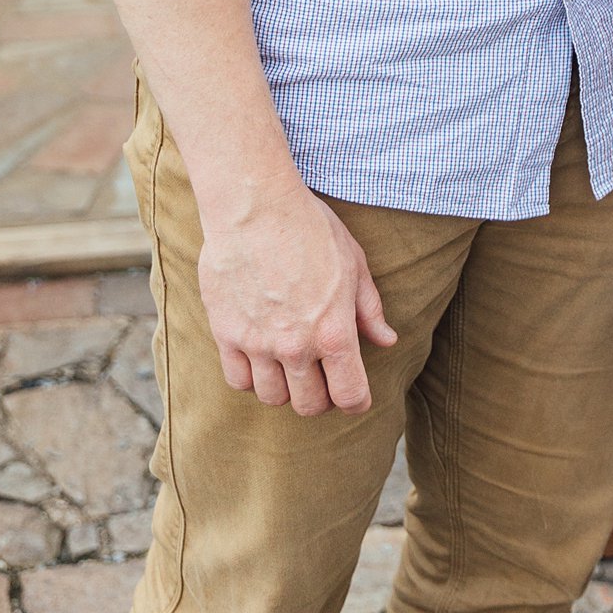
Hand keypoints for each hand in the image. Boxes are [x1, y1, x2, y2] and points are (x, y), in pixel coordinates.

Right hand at [197, 185, 396, 417]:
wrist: (255, 206)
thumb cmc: (311, 228)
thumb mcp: (354, 263)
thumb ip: (369, 309)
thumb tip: (386, 340)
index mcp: (334, 332)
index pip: (349, 395)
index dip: (356, 401)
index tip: (355, 395)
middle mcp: (296, 347)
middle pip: (310, 405)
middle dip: (322, 398)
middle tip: (322, 377)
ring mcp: (258, 344)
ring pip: (273, 398)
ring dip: (286, 388)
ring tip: (290, 365)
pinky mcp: (226, 334)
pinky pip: (238, 380)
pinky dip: (251, 377)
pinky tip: (260, 358)